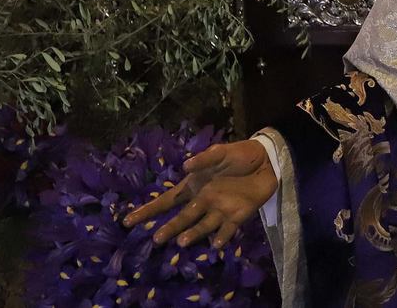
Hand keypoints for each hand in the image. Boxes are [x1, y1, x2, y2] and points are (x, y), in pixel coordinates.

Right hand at [122, 139, 276, 248]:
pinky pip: (227, 229)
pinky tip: (215, 244)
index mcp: (194, 186)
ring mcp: (220, 210)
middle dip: (169, 228)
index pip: (167, 200)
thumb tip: (186, 168)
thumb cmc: (240, 155)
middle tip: (156, 239)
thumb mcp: (220, 152)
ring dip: (192, 235)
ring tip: (182, 242)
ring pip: (202, 226)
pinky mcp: (238, 216)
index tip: (128, 221)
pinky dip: (222, 237)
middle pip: (182, 218)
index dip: (149, 210)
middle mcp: (203, 201)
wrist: (268, 161)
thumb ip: (204, 159)